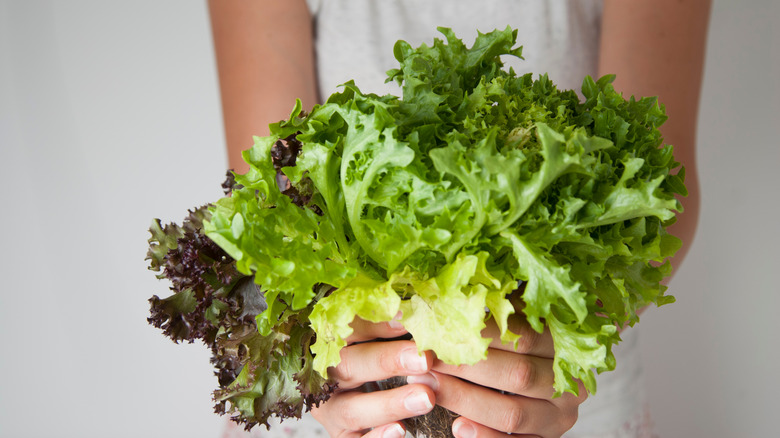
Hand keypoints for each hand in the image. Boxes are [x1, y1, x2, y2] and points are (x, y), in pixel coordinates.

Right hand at [311, 316, 435, 437]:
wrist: (346, 391)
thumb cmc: (367, 354)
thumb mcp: (371, 334)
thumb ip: (386, 323)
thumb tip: (416, 310)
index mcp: (327, 342)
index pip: (347, 328)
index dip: (377, 323)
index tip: (409, 318)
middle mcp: (323, 377)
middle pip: (349, 365)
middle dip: (387, 361)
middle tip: (423, 358)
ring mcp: (330, 410)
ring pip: (353, 409)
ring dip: (390, 404)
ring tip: (425, 397)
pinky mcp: (342, 435)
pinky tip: (400, 431)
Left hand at [411, 316, 587, 437]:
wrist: (555, 374)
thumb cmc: (528, 336)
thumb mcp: (522, 316)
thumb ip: (500, 304)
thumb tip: (453, 291)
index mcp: (566, 345)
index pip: (523, 336)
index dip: (478, 333)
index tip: (440, 328)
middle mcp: (570, 383)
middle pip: (517, 375)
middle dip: (466, 368)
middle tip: (425, 360)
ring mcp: (560, 416)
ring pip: (512, 413)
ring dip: (466, 401)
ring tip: (429, 388)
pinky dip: (486, 437)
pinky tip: (458, 426)